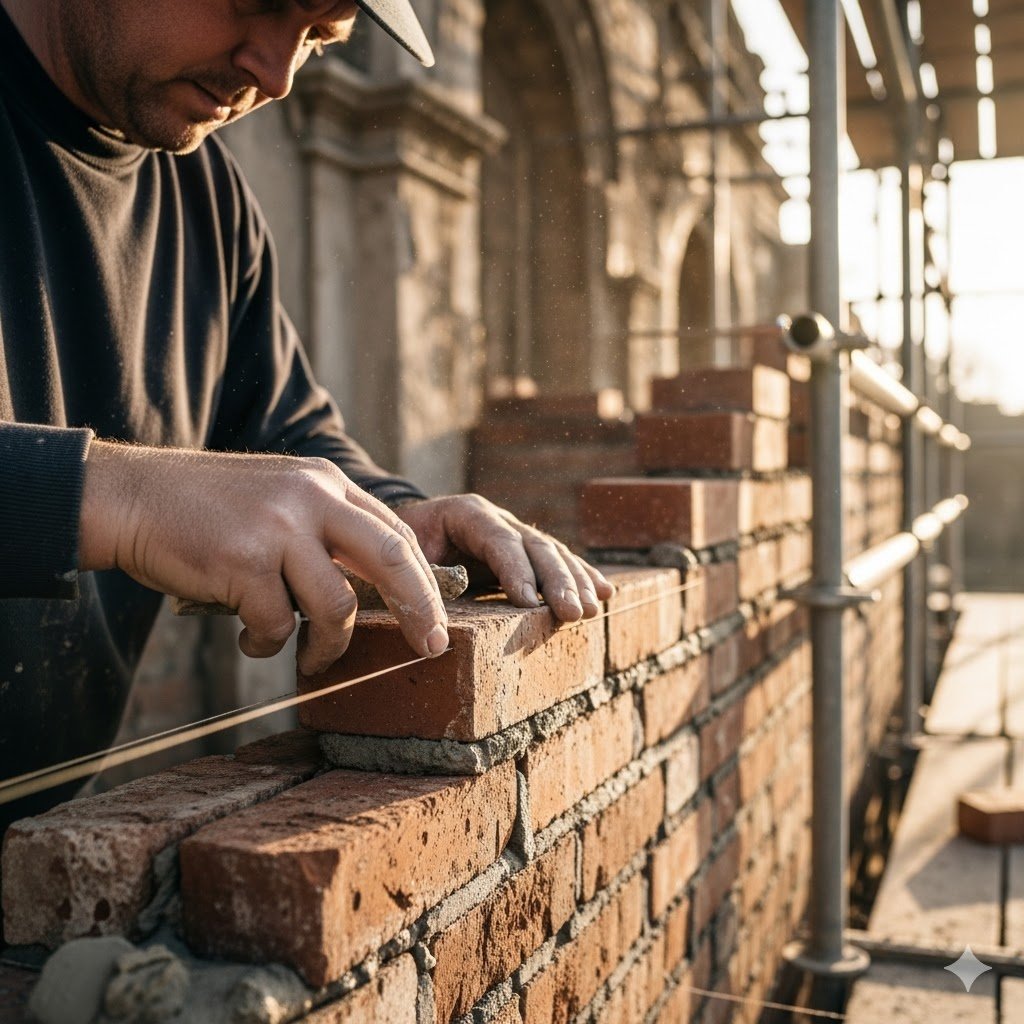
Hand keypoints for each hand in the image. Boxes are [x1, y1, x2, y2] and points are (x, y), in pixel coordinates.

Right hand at [78, 442, 446, 674]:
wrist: (133, 498)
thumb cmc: (210, 511)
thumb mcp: (281, 499)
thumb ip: (326, 531)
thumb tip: (373, 591)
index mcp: (326, 483)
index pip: (397, 534)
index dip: (424, 582)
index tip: (437, 621)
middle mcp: (310, 498)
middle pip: (392, 559)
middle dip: (420, 609)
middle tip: (432, 648)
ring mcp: (277, 528)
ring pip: (336, 605)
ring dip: (327, 646)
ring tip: (308, 659)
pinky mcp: (243, 561)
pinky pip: (276, 624)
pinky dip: (267, 643)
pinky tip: (249, 636)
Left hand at [394, 494, 613, 621]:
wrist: (407, 529)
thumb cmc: (401, 548)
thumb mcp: (403, 558)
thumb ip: (425, 581)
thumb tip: (439, 618)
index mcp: (467, 514)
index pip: (498, 541)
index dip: (516, 571)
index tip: (529, 603)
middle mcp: (499, 520)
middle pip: (536, 547)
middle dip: (557, 581)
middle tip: (572, 612)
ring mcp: (516, 534)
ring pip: (554, 555)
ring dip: (576, 583)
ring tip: (591, 610)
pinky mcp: (526, 554)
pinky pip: (558, 563)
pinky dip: (583, 577)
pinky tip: (606, 593)